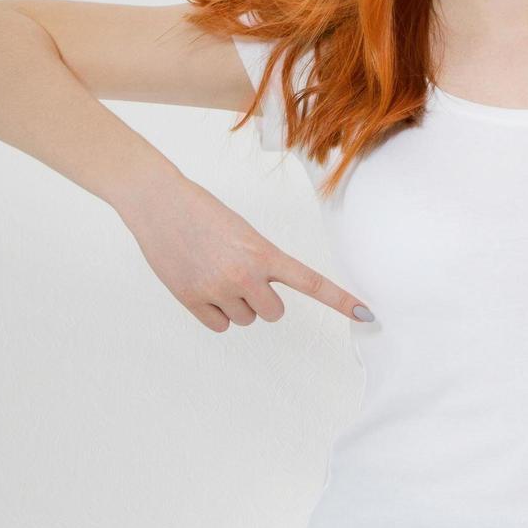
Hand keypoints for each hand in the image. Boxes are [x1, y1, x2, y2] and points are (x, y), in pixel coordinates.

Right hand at [115, 175, 373, 332]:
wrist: (159, 202)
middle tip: (241, 276)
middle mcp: (245, 275)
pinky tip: (201, 286)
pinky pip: (220, 325)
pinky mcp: (192, 300)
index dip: (340, 300)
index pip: (311, 282)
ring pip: (246, 320)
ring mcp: (218, 289)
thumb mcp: (243, 232)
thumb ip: (261, 263)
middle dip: (262, 301)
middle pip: (274, 314)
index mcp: (264, 253)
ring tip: (214, 273)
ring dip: (235, 304)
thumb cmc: (203, 213)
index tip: (368, 315)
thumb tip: (265, 297)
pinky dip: (215, 313)